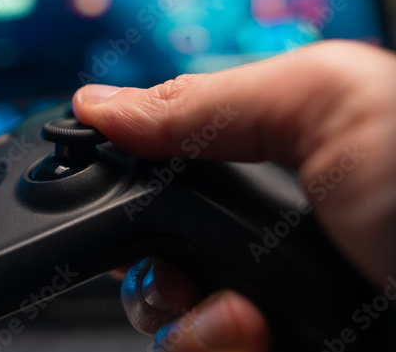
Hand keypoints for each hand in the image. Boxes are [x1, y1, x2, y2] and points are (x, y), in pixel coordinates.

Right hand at [73, 39, 395, 351]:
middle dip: (149, 267)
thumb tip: (98, 103)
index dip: (127, 189)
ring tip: (242, 315)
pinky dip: (212, 351)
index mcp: (280, 172)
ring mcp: (287, 317)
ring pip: (177, 330)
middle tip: (183, 265)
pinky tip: (255, 336)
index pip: (168, 180)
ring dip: (185, 323)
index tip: (108, 198)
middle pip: (159, 262)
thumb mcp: (329, 102)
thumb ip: (203, 100)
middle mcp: (275, 249)